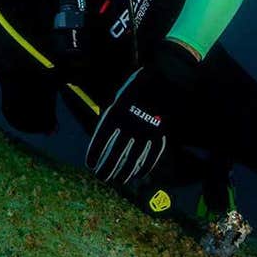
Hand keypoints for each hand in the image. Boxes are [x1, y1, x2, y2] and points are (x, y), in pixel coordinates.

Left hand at [85, 41, 199, 184]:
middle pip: (116, 153)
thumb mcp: (121, 96)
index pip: (102, 138)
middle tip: (101, 177)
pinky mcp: (161, 133)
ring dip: (124, 172)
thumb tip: (101, 136)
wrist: (167, 76)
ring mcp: (147, 130)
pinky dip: (144, 166)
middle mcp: (131, 124)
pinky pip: (152, 155)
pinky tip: (138, 174)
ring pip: (133, 158)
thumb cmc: (139, 86)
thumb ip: (112, 116)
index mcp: (117, 111)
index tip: (90, 165)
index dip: (95, 153)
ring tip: (117, 180)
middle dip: (107, 168)